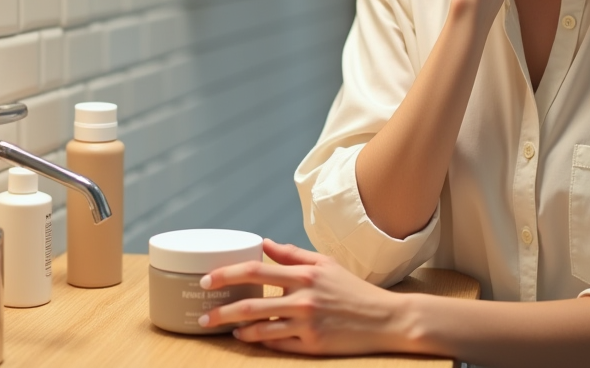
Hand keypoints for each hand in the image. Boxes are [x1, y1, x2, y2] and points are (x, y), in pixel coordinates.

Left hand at [199, 239, 411, 355]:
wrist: (385, 319)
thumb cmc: (353, 290)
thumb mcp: (325, 264)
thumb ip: (292, 255)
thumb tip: (263, 243)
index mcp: (305, 274)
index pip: (256, 270)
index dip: (227, 274)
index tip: (207, 280)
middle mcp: (304, 298)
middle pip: (252, 303)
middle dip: (222, 310)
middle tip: (204, 314)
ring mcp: (307, 324)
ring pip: (260, 328)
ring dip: (236, 329)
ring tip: (222, 328)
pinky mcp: (313, 345)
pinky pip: (277, 345)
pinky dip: (258, 342)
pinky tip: (247, 338)